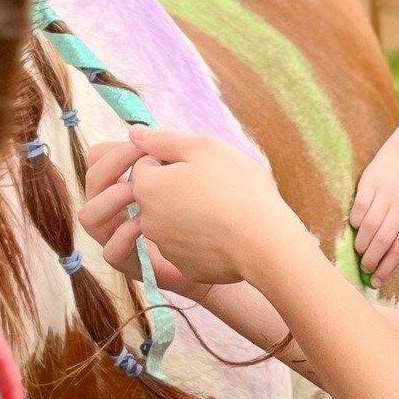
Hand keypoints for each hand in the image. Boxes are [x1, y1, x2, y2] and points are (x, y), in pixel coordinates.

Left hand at [78, 126, 306, 290]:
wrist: (264, 241)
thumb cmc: (237, 187)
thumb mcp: (204, 147)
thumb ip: (165, 139)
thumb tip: (135, 132)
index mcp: (148, 187)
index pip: (146, 163)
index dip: (173, 159)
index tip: (201, 164)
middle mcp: (148, 220)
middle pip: (157, 193)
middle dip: (178, 186)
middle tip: (214, 184)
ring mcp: (166, 246)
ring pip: (172, 219)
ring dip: (189, 211)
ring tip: (223, 209)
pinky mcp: (184, 266)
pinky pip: (188, 244)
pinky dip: (201, 237)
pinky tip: (225, 232)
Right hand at [78, 139, 199, 293]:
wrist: (223, 247)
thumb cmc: (203, 205)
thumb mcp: (183, 173)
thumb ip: (160, 152)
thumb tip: (137, 131)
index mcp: (123, 184)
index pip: (97, 161)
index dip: (112, 151)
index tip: (140, 145)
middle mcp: (114, 209)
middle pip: (91, 182)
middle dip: (113, 167)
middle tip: (143, 163)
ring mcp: (117, 237)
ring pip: (89, 215)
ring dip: (112, 198)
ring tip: (140, 193)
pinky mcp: (129, 263)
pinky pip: (110, 250)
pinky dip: (124, 234)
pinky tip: (144, 224)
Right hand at [350, 136, 398, 282]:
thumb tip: (382, 268)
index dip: (386, 267)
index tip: (376, 281)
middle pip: (383, 240)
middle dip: (371, 259)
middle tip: (364, 267)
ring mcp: (386, 194)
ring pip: (369, 226)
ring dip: (361, 243)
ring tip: (359, 249)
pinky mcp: (370, 184)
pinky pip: (359, 209)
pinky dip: (355, 222)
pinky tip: (356, 226)